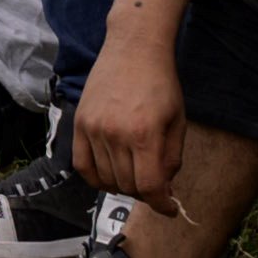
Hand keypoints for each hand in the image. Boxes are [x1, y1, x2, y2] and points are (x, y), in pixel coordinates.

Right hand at [67, 31, 185, 197]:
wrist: (133, 48)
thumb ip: (171, 159)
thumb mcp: (177, 121)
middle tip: (155, 185)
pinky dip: (96, 178)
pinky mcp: (80, 123)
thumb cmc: (161, 83)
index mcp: (145, 134)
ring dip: (122, 185)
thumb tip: (162, 189)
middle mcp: (116, 135)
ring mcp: (94, 129)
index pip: (150, 187)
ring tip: (134, 174)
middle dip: (145, 193)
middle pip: (127, 186)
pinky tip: (109, 175)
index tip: (169, 208)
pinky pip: (82, 165)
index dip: (161, 204)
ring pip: (106, 179)